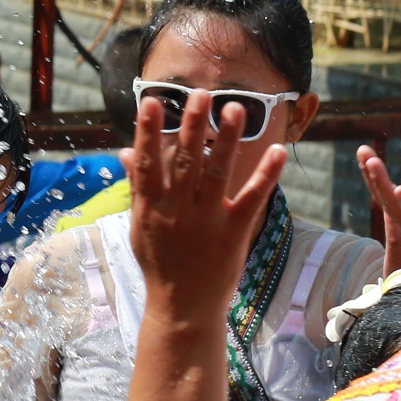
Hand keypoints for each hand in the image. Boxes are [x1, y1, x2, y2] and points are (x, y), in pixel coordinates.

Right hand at [122, 83, 283, 317]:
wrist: (182, 307)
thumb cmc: (159, 263)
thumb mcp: (139, 225)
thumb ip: (136, 187)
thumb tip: (124, 152)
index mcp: (152, 207)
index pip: (147, 163)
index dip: (148, 132)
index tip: (151, 101)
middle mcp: (178, 211)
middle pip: (186, 162)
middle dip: (193, 126)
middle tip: (201, 93)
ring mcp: (207, 221)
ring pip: (218, 174)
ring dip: (227, 140)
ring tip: (235, 108)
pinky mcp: (234, 232)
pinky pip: (253, 199)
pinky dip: (265, 175)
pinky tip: (277, 150)